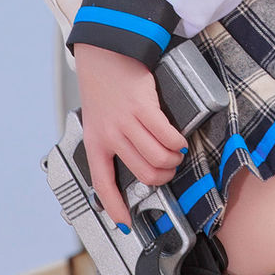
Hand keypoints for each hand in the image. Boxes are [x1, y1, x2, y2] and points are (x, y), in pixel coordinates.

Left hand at [74, 43, 186, 229]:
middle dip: (163, 177)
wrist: (104, 53)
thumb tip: (135, 163)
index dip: (115, 207)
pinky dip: (178, 142)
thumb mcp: (99, 119)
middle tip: (168, 170)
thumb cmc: (104, 86)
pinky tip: (178, 140)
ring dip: (174, 159)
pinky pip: (167, 136)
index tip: (125, 222)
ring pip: (159, 158)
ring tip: (175, 153)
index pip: (103, 184)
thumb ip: (113, 141)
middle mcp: (110, 136)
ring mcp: (126, 122)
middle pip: (145, 174)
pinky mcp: (143, 107)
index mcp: (96, 142)